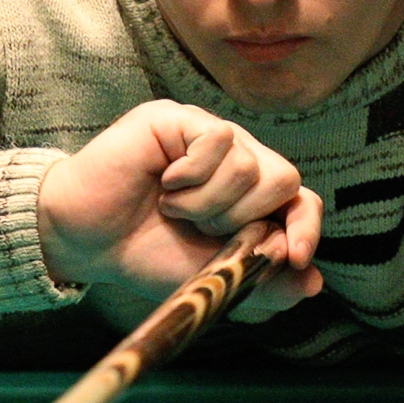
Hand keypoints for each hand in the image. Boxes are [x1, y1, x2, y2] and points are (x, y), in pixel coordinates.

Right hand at [36, 100, 323, 325]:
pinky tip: (166, 182)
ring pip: (250, 165)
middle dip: (244, 219)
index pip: (303, 202)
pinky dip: (192, 176)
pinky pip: (218, 140)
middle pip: (284, 179)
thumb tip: (313, 282)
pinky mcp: (181, 119)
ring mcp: (209, 136)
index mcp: (250, 199)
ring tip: (174, 207)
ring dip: (208, 202)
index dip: (306, 227)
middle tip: (203, 229)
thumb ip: (264, 283)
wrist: (90, 242)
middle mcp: (237, 161)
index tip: (292, 256)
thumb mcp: (214, 278)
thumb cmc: (147, 254)